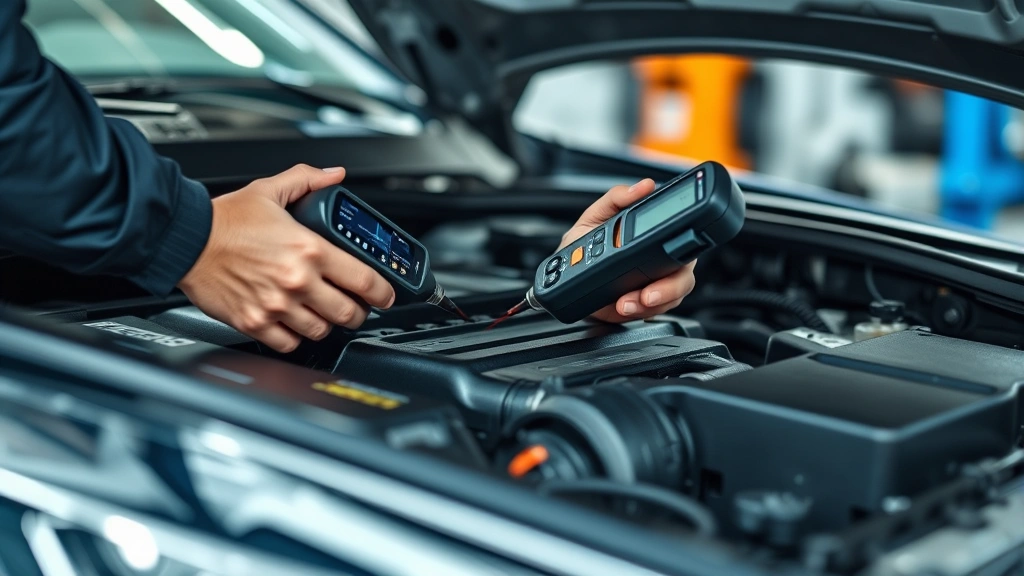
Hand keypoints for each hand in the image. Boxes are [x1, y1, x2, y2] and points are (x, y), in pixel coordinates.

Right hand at [178, 164, 394, 352]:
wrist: (185, 240)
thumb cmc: (225, 219)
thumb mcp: (270, 190)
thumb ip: (308, 180)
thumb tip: (334, 175)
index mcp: (310, 249)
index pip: (366, 280)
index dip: (384, 292)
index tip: (386, 295)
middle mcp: (298, 281)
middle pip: (349, 313)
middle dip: (358, 312)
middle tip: (353, 305)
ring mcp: (278, 305)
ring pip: (322, 330)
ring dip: (326, 324)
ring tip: (321, 313)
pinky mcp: (255, 322)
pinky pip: (290, 343)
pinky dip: (296, 336)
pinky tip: (294, 324)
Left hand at [559, 178, 695, 322]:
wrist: (563, 280)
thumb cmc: (581, 246)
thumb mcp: (594, 218)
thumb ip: (616, 199)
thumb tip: (643, 186)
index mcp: (651, 236)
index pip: (680, 237)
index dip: (683, 243)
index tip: (668, 251)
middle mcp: (659, 260)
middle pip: (683, 274)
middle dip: (668, 287)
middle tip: (646, 294)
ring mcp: (654, 284)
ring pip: (672, 297)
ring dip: (651, 304)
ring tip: (626, 303)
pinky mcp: (644, 306)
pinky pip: (655, 312)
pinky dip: (640, 312)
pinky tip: (624, 306)